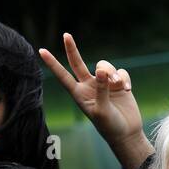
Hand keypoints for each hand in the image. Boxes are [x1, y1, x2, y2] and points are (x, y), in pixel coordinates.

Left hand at [39, 33, 143, 148]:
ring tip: (118, 85)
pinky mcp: (119, 83)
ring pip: (104, 66)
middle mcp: (89, 86)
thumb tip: (100, 70)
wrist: (126, 133)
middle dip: (72, 49)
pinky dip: (124, 78)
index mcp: (79, 94)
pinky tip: (127, 89)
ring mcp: (104, 84)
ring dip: (112, 72)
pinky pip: (120, 71)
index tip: (41, 51)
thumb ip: (100, 89)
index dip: (53, 64)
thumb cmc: (110, 126)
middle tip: (66, 35)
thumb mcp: (102, 110)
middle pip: (77, 63)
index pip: (63, 76)